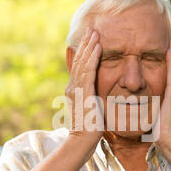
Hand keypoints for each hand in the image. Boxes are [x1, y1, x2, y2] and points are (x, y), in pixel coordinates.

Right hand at [65, 27, 102, 144]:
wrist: (81, 142)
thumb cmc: (89, 130)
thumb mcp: (91, 109)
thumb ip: (92, 98)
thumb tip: (98, 93)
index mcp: (74, 90)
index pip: (80, 66)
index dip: (85, 51)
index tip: (91, 39)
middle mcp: (72, 87)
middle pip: (79, 61)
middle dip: (86, 44)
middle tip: (92, 29)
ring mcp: (76, 90)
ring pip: (83, 63)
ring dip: (90, 46)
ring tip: (95, 33)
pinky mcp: (83, 93)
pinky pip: (89, 71)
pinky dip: (93, 58)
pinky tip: (98, 47)